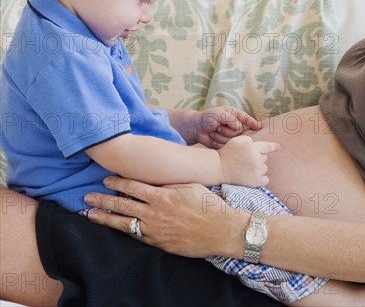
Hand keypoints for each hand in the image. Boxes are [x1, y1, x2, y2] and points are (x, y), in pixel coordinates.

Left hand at [84, 176, 246, 257]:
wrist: (220, 229)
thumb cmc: (208, 204)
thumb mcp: (189, 186)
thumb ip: (169, 183)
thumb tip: (154, 180)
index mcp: (162, 195)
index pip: (133, 186)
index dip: (117, 182)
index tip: (106, 179)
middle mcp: (155, 212)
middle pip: (122, 204)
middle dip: (103, 199)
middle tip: (88, 196)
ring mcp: (155, 229)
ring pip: (124, 222)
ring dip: (105, 218)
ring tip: (90, 214)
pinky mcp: (158, 243)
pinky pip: (136, 236)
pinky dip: (123, 231)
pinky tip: (114, 228)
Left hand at [193, 106, 261, 147]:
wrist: (196, 128)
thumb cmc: (207, 117)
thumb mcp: (219, 113)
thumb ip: (230, 118)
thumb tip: (239, 127)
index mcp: (235, 115)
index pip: (246, 119)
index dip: (252, 123)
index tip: (258, 127)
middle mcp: (234, 126)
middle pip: (240, 131)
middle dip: (228, 130)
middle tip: (217, 126)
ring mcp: (231, 136)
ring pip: (233, 139)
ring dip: (221, 136)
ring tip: (213, 132)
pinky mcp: (226, 144)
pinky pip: (227, 146)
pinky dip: (218, 142)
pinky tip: (213, 138)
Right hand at [218, 135, 279, 186]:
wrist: (219, 168)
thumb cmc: (227, 153)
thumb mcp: (236, 140)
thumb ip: (249, 139)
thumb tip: (257, 144)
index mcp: (252, 147)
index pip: (268, 146)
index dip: (274, 146)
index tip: (279, 147)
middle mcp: (256, 158)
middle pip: (265, 157)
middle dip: (258, 158)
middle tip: (245, 161)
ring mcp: (257, 170)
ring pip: (265, 168)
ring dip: (259, 168)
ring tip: (246, 169)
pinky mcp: (256, 181)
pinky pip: (266, 179)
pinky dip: (261, 179)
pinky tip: (252, 177)